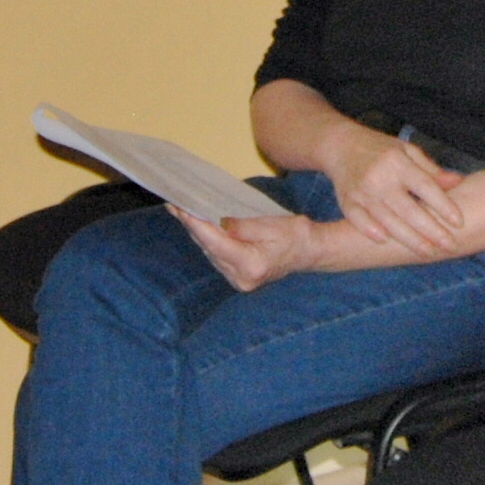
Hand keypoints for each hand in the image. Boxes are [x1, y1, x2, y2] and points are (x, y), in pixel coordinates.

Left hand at [175, 207, 318, 292]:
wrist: (311, 253)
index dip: (197, 225)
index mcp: (252, 265)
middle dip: (191, 225)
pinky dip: (207, 239)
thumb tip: (216, 221)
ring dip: (196, 232)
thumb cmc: (296, 235)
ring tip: (179, 210)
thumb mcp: (272, 224)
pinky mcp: (237, 277)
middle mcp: (242, 278)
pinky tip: (197, 224)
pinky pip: (216, 256)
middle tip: (173, 204)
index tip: (181, 209)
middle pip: (209, 249)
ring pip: (210, 253)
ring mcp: (239, 281)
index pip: (217, 243)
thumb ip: (242, 226)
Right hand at [323, 126, 470, 254]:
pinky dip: (369, 230)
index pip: (425, 186)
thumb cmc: (381, 149)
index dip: (443, 205)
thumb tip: (458, 181)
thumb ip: (431, 170)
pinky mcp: (346, 201)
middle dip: (431, 231)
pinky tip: (385, 242)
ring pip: (387, 220)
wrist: (341, 145)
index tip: (459, 222)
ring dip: (409, 239)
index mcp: (398, 162)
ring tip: (429, 252)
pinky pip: (357, 219)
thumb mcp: (407, 151)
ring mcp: (362, 191)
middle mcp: (380, 178)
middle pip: (409, 209)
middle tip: (451, 245)